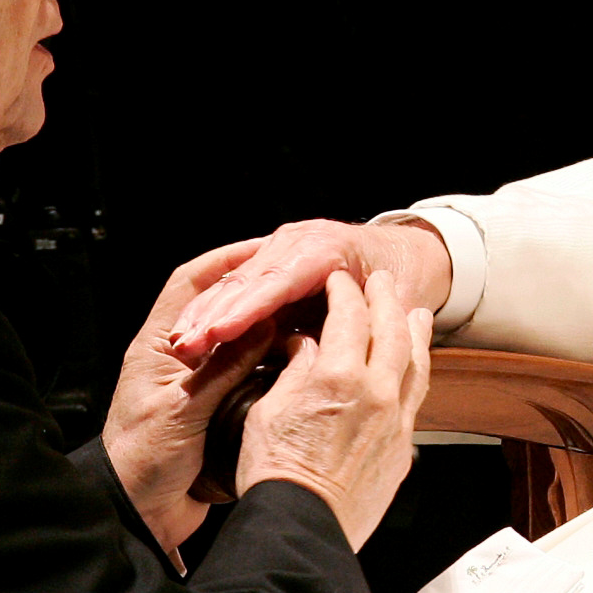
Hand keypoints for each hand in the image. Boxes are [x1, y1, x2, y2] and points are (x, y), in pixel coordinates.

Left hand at [102, 240, 270, 561]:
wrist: (137, 516)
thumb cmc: (141, 464)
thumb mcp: (182, 410)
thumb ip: (223, 368)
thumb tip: (262, 325)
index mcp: (158, 348)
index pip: (192, 284)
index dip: (227, 262)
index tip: (266, 249)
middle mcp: (180, 358)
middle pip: (222, 306)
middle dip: (258, 289)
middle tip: (299, 276)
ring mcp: (199, 383)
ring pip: (240, 338)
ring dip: (270, 324)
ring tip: (308, 311)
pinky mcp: (217, 409)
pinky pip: (250, 373)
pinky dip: (274, 361)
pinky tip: (302, 358)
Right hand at [170, 218, 452, 364]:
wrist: (410, 254)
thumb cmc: (406, 278)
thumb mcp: (398, 299)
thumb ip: (369, 320)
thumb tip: (335, 350)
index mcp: (328, 248)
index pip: (280, 280)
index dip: (248, 308)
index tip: (219, 333)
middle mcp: (300, 241)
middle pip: (250, 279)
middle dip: (215, 313)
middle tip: (186, 345)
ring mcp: (284, 247)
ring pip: (238, 279)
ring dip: (207, 311)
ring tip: (182, 342)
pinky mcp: (275, 260)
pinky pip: (241, 283)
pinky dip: (215, 306)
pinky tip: (192, 328)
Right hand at [238, 270, 432, 547]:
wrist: (301, 527)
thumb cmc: (275, 474)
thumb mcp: (269, 410)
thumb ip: (294, 369)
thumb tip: (303, 344)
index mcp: (337, 376)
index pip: (349, 315)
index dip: (343, 291)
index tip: (339, 282)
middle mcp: (376, 392)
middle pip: (392, 328)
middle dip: (384, 298)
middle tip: (380, 282)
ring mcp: (395, 419)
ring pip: (416, 361)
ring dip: (415, 331)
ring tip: (416, 313)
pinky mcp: (403, 447)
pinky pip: (417, 396)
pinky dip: (417, 370)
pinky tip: (413, 366)